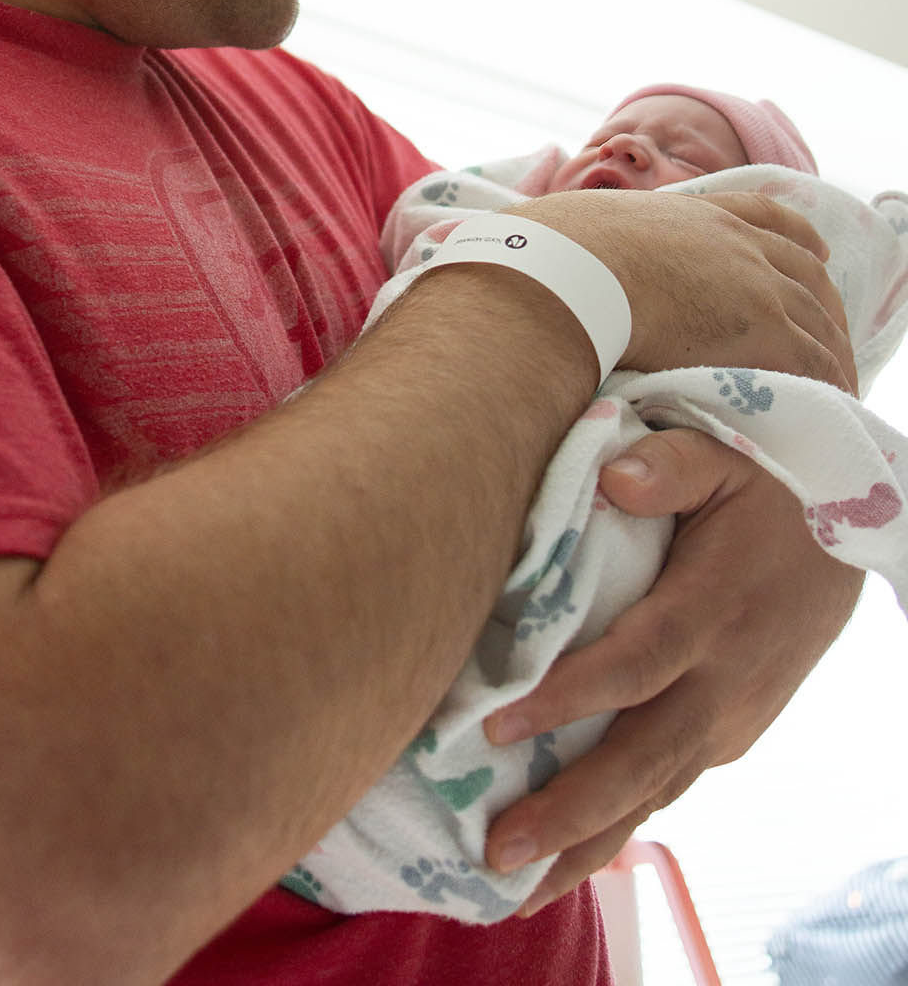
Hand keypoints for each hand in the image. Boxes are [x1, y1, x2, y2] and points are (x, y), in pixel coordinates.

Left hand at [480, 428, 861, 913]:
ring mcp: (732, 717)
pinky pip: (670, 784)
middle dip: (572, 811)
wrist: (845, 529)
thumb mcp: (723, 456)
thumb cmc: (763, 486)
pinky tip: (566, 852)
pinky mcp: (730, 733)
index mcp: (714, 610)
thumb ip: (668, 465)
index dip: (570, 698)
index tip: (497, 725)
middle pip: (645, 757)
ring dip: (591, 840)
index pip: (635, 663)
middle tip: (497, 850)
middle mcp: (726, 680)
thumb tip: (614, 479)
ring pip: (658, 790)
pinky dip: (621, 824)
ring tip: (516, 885)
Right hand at [514, 189, 855, 391]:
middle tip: (824, 336)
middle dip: (820, 301)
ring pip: (818, 319)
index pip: (760, 215)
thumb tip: (529, 247)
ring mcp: (753, 282)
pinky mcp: (763, 330)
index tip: (810, 254)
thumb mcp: (562, 231)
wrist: (553, 278)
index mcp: (689, 214)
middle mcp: (731, 241)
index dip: (790, 239)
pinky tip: (822, 409)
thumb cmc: (536, 258)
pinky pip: (814, 363)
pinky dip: (825, 384)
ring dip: (828, 351)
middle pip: (803, 267)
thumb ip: (572, 240)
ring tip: (830, 387)